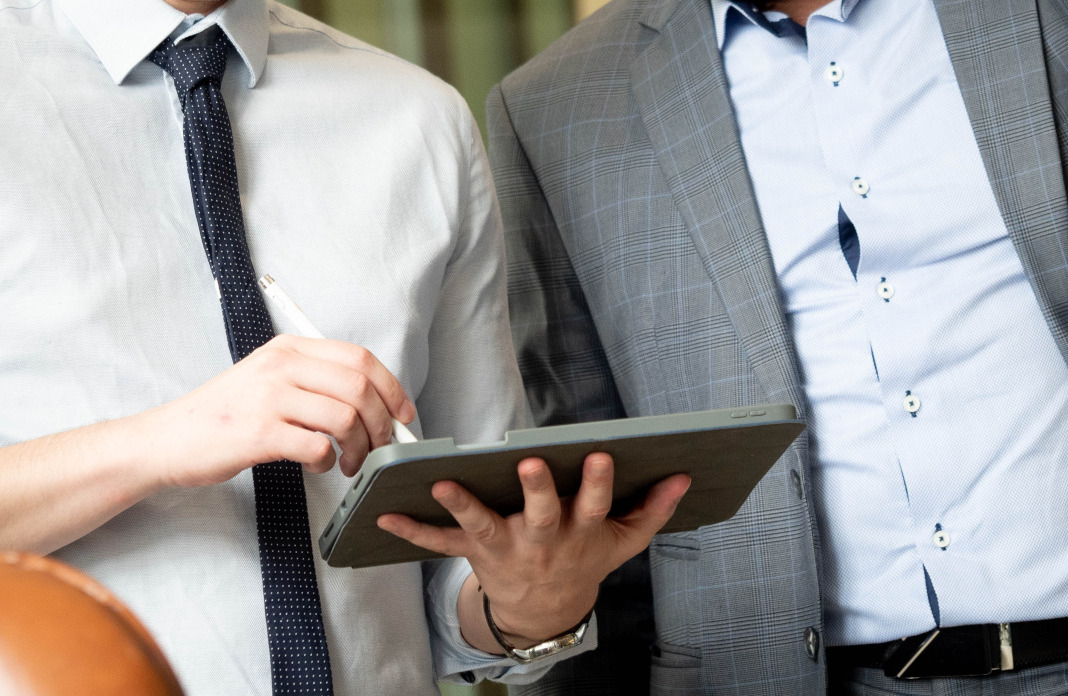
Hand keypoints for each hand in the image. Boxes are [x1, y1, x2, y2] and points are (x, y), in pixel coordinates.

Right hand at [141, 335, 415, 485]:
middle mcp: (281, 365)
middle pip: (359, 387)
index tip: (403, 413)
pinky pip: (317, 445)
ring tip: (348, 463)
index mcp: (288, 348)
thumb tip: (371, 404)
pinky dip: (328, 461)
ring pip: (345, 417)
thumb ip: (312, 382)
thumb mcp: (267, 379)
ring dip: (359, 447)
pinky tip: (318, 466)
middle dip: (381, 422)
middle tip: (380, 446)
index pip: (359, 357)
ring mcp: (269, 397)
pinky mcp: (258, 433)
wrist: (167, 439)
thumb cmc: (223, 415)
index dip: (390, 387)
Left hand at [376, 452, 690, 648]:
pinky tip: (384, 513)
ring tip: (443, 483)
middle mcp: (543, 540)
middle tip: (529, 463)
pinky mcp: (473, 553)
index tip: (600, 455)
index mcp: (581, 531)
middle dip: (537, 489)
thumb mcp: (622, 542)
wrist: (544, 612)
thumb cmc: (583, 561)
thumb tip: (683, 477)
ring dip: (462, 505)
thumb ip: (653, 510)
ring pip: (483, 526)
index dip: (598, 483)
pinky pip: (439, 544)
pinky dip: (410, 531)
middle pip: (541, 514)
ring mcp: (506, 548)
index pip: (594, 505)